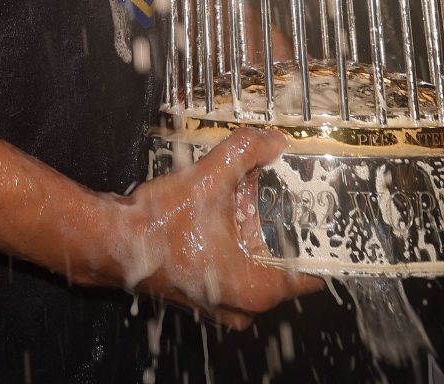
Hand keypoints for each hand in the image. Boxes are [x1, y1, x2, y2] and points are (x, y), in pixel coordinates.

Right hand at [107, 128, 320, 329]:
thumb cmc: (155, 225)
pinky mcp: (206, 293)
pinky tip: (230, 208)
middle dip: (288, 227)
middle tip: (295, 195)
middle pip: (288, 264)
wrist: (110, 241)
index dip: (327, 242)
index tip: (333, 216)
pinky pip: (238, 267)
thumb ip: (246, 152)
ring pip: (261, 264)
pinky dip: (238, 240)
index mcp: (256, 287)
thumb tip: (273, 140)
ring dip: (261, 232)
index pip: (316, 274)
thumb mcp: (209, 177)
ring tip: (259, 197)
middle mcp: (244, 303)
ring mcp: (224, 302)